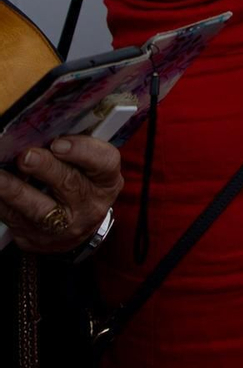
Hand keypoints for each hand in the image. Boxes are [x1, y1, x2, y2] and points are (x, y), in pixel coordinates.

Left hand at [0, 136, 121, 253]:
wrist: (74, 230)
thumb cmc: (81, 186)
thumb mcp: (90, 169)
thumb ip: (75, 150)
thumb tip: (45, 131)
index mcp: (106, 181)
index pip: (104, 163)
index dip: (83, 152)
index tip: (59, 143)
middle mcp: (89, 205)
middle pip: (70, 184)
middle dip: (46, 168)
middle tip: (26, 156)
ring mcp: (61, 225)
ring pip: (38, 208)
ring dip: (16, 190)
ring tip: (0, 177)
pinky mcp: (34, 237)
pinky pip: (13, 219)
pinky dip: (1, 201)